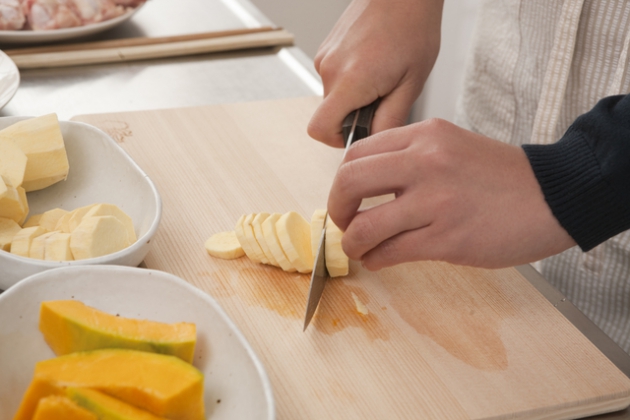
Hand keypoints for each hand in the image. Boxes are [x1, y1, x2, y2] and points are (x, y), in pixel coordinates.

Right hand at [307, 0, 442, 146]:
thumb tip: (375, 142)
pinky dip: (351, 80)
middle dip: (353, 115)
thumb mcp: (411, 83)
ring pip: (333, 96)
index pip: (320, 128)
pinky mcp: (326, 49)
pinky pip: (334, 78)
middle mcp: (329, 69)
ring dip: (354, 96)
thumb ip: (390, 119)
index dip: (337, 139)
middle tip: (384, 97)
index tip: (359, 132)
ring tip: (382, 76)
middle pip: (329, 114)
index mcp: (350, 81)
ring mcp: (324, 57)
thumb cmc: (413, 28)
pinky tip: (374, 64)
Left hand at [327, 119, 576, 268]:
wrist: (554, 196)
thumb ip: (410, 158)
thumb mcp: (452, 146)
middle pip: (349, 182)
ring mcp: (435, 202)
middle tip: (343, 222)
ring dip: (353, 243)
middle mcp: (426, 163)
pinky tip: (380, 260)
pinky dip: (377, 259)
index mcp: (425, 136)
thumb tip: (368, 186)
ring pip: (365, 226)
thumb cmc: (503, 176)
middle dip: (336, 208)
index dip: (342, 180)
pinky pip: (392, 252)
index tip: (347, 197)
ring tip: (359, 249)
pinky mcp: (447, 239)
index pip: (357, 152)